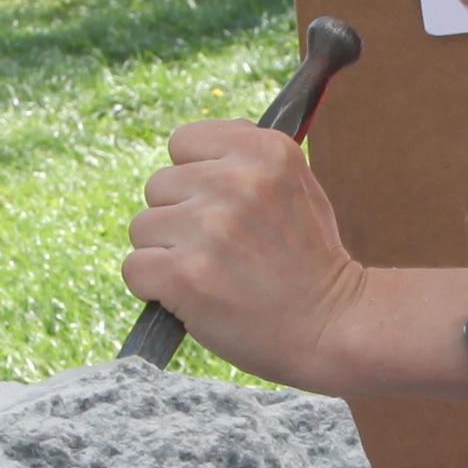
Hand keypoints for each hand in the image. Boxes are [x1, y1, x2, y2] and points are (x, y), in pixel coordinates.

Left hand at [123, 120, 364, 386]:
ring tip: (211, 273)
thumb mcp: (298, 184)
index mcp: (265, 151)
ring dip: (166, 254)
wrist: (333, 326)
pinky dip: (155, 288)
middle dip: (180, 218)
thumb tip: (191, 149)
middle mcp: (235, 182)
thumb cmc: (310, 260)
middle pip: (158, 186)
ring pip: (143, 228)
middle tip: (221, 249)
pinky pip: (135, 268)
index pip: (183, 141)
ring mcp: (208, 228)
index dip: (195, 176)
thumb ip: (247, 159)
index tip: (219, 204)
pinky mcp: (183, 274)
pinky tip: (193, 296)